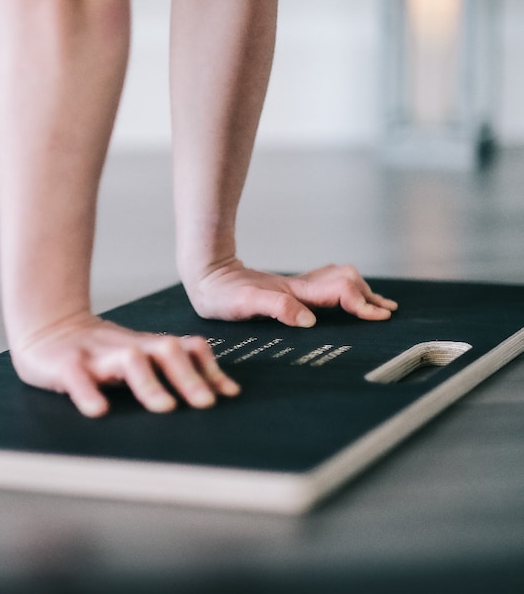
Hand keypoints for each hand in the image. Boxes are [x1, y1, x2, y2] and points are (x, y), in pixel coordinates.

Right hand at [10, 313, 239, 417]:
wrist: (52, 326)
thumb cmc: (105, 351)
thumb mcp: (142, 355)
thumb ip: (174, 370)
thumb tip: (219, 393)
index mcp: (150, 346)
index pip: (189, 349)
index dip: (211, 369)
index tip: (230, 394)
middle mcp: (130, 347)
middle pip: (166, 351)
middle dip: (188, 377)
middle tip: (205, 403)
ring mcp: (99, 355)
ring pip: (129, 361)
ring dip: (150, 383)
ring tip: (164, 407)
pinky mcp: (67, 364)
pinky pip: (78, 377)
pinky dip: (89, 393)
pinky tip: (98, 410)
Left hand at [184, 259, 397, 326]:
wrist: (207, 274)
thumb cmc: (221, 293)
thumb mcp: (244, 304)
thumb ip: (276, 308)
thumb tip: (308, 320)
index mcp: (294, 292)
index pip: (338, 292)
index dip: (361, 303)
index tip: (379, 315)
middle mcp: (299, 287)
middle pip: (346, 282)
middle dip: (368, 296)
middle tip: (386, 312)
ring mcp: (296, 287)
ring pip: (338, 280)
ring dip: (361, 291)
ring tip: (378, 305)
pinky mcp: (290, 290)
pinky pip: (326, 285)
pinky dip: (346, 290)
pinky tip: (348, 298)